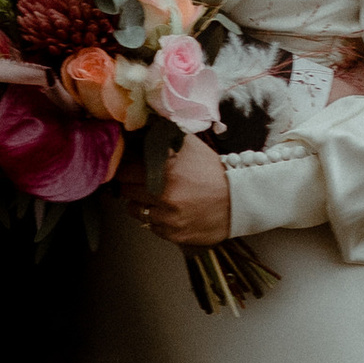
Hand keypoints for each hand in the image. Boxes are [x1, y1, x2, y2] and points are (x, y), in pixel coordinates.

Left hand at [130, 132, 232, 248]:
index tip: (129, 165)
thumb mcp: (190, 146)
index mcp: (166, 170)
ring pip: (134, 210)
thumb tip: (141, 127)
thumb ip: (163, 135)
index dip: (125, 166)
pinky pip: (150, 226)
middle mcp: (164, 195)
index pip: (124, 169)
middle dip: (130, 183)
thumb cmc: (213, 172)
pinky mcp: (173, 235)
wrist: (239, 201)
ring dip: (140, 202)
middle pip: (125, 190)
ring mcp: (168, 218)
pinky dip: (155, 218)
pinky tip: (169, 210)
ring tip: (155, 196)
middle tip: (139, 180)